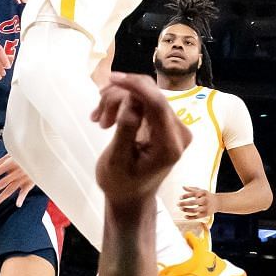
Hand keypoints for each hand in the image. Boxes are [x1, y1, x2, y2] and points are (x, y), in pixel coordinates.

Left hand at [0, 155, 35, 209]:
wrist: (41, 155)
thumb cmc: (24, 154)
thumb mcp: (11, 155)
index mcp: (9, 164)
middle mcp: (14, 172)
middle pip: (1, 184)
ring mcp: (22, 178)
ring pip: (10, 190)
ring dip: (0, 198)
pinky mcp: (30, 183)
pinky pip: (25, 192)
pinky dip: (22, 198)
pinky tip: (17, 205)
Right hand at [92, 72, 187, 208]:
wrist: (130, 196)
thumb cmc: (121, 184)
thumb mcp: (117, 160)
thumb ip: (126, 129)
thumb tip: (131, 100)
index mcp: (170, 146)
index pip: (158, 104)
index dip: (135, 86)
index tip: (111, 78)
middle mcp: (179, 132)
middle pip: (150, 95)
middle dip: (119, 98)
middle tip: (97, 118)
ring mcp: (173, 126)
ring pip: (144, 94)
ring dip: (117, 102)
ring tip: (99, 121)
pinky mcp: (165, 122)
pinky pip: (144, 100)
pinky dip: (122, 104)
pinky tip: (107, 118)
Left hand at [177, 186, 215, 224]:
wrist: (218, 202)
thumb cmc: (206, 196)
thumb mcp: (201, 191)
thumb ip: (192, 189)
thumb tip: (183, 187)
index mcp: (204, 193)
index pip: (193, 194)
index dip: (185, 196)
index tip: (180, 197)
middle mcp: (205, 200)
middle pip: (193, 202)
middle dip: (184, 203)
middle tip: (177, 204)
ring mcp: (206, 208)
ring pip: (195, 210)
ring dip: (186, 210)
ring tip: (181, 208)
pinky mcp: (206, 214)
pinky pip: (197, 217)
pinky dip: (190, 217)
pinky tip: (185, 216)